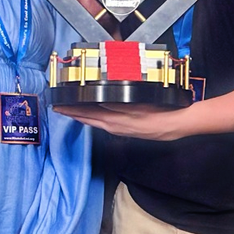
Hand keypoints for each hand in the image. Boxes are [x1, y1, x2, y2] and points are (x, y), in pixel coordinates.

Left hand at [54, 103, 187, 140]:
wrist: (175, 124)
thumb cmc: (158, 114)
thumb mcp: (136, 106)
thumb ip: (115, 105)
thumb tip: (97, 102)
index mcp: (113, 121)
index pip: (86, 114)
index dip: (71, 110)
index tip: (58, 106)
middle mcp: (114, 127)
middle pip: (87, 120)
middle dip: (72, 114)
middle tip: (58, 109)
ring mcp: (120, 130)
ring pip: (95, 123)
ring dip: (82, 117)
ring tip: (72, 112)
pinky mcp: (126, 130)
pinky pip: (104, 125)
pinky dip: (95, 120)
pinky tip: (95, 116)